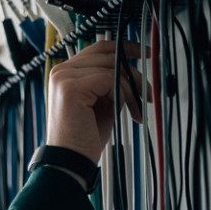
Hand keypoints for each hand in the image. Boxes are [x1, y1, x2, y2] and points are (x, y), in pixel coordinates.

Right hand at [45, 40, 144, 163]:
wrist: (70, 162)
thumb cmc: (84, 138)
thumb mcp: (102, 103)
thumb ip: (111, 83)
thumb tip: (134, 69)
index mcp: (66, 72)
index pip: (99, 48)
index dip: (124, 48)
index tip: (145, 52)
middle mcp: (61, 71)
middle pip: (108, 55)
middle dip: (134, 73)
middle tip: (149, 91)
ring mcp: (64, 78)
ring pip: (112, 68)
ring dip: (130, 89)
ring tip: (135, 109)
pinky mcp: (72, 88)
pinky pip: (110, 79)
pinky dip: (122, 95)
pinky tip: (120, 111)